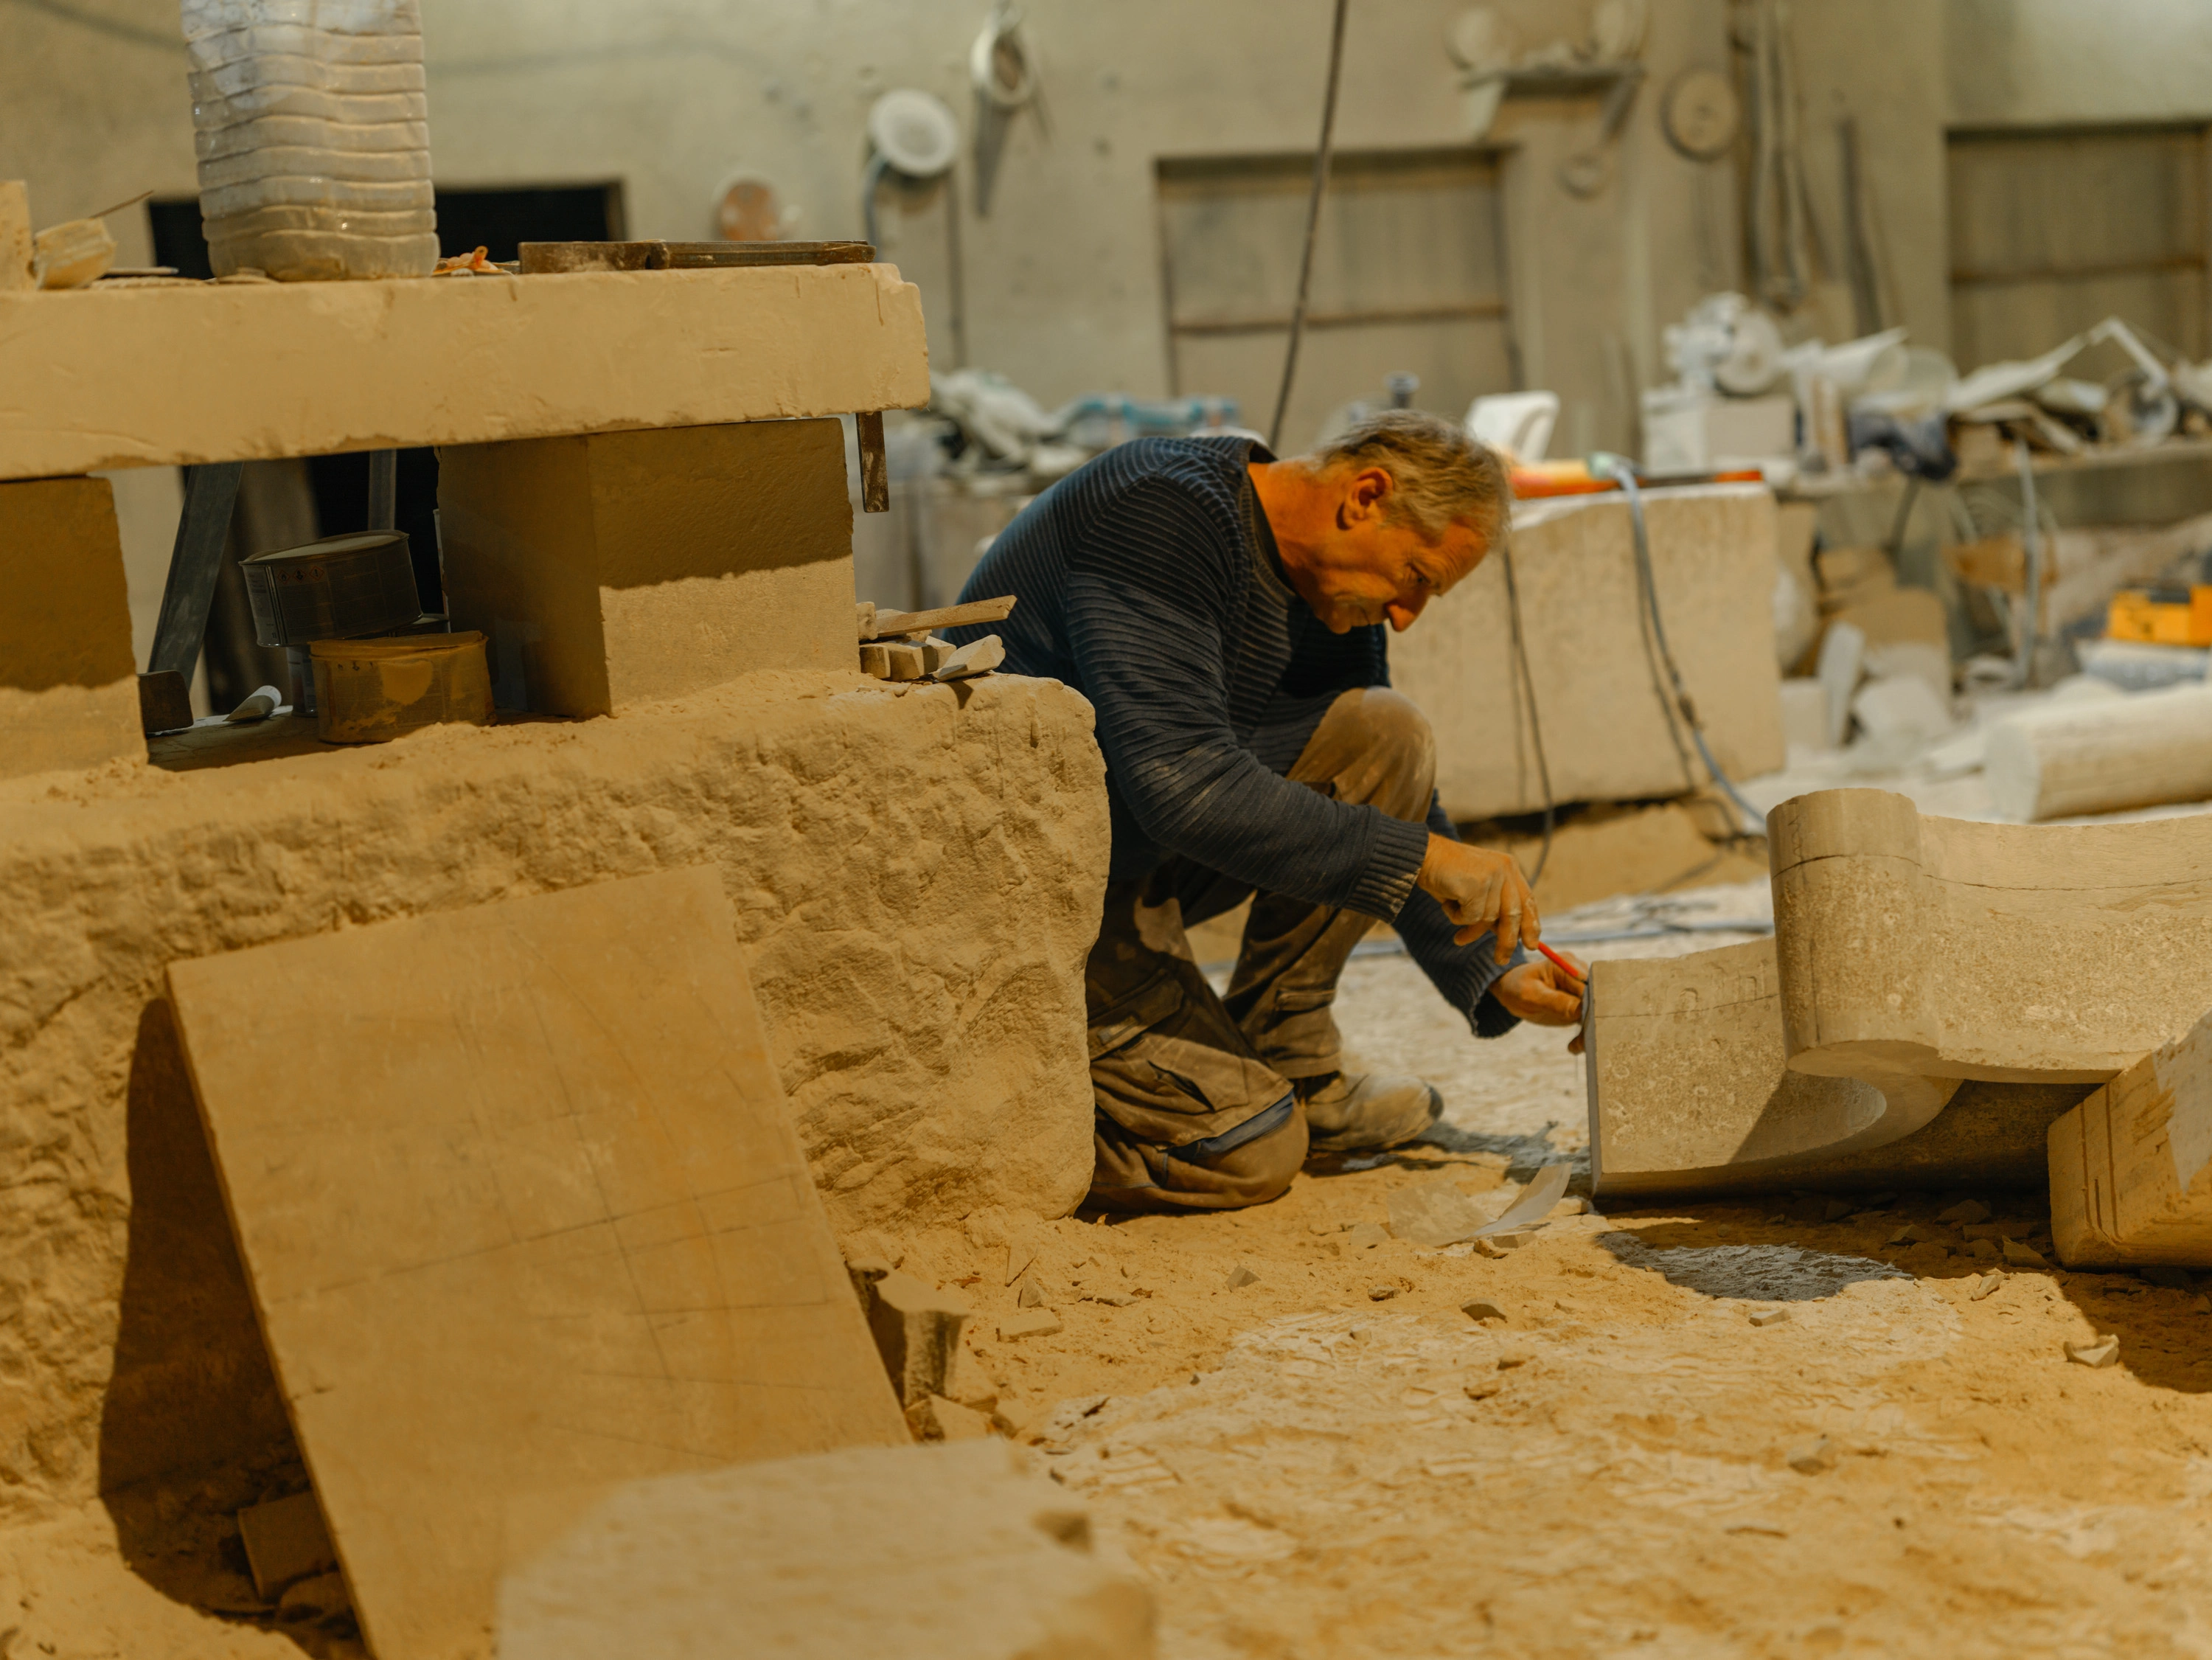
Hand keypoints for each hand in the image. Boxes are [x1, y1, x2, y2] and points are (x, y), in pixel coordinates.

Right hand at [1417, 834, 1538, 963]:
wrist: (1422, 855)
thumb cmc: (1445, 874)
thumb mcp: (1476, 889)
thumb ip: (1493, 905)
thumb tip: (1507, 936)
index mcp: (1508, 866)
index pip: (1527, 900)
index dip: (1530, 924)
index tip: (1531, 944)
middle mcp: (1505, 869)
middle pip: (1513, 915)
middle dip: (1506, 941)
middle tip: (1500, 960)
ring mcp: (1492, 876)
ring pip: (1488, 919)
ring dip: (1468, 926)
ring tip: (1452, 916)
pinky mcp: (1478, 885)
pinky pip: (1470, 917)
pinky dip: (1456, 916)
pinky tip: (1447, 901)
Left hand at [1492, 953, 1586, 1052]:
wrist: (1511, 991)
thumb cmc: (1516, 989)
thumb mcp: (1530, 995)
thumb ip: (1554, 1001)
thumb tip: (1579, 1010)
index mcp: (1567, 965)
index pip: (1588, 986)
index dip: (1590, 1006)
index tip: (1586, 1026)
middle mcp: (1579, 972)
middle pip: (1596, 998)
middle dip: (1591, 1021)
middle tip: (1580, 1044)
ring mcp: (1581, 987)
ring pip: (1595, 1009)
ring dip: (1588, 1030)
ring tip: (1576, 1047)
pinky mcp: (1581, 1000)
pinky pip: (1588, 1016)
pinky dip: (1583, 1031)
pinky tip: (1574, 1046)